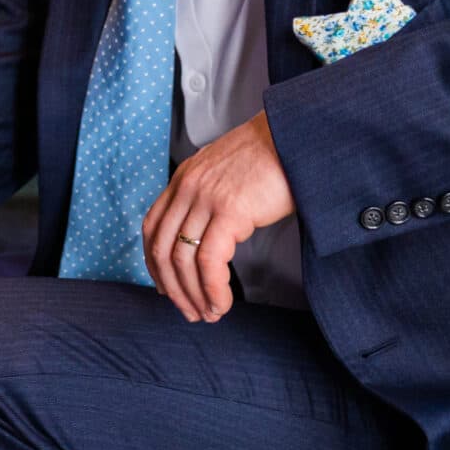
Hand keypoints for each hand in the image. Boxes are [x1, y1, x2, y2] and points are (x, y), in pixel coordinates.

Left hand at [141, 111, 295, 322]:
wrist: (297, 135)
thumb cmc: (274, 156)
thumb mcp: (228, 174)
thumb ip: (213, 199)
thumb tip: (212, 235)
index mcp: (184, 178)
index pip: (152, 227)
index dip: (155, 262)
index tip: (165, 286)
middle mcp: (187, 188)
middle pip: (162, 247)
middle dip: (172, 287)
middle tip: (189, 311)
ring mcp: (205, 199)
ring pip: (182, 259)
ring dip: (193, 294)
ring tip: (209, 314)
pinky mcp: (229, 211)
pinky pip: (209, 261)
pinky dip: (213, 289)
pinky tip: (222, 303)